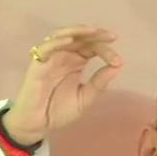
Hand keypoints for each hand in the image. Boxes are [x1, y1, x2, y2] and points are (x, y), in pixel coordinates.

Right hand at [2, 26, 123, 145]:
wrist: (38, 124)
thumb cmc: (59, 110)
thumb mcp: (85, 98)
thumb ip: (99, 83)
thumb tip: (118, 67)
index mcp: (77, 62)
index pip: (92, 48)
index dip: (106, 51)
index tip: (118, 62)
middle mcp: (64, 56)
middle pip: (80, 38)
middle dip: (96, 35)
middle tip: (111, 36)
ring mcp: (51, 58)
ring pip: (63, 36)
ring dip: (78, 31)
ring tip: (94, 32)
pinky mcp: (38, 64)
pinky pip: (45, 48)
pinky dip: (57, 42)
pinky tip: (70, 40)